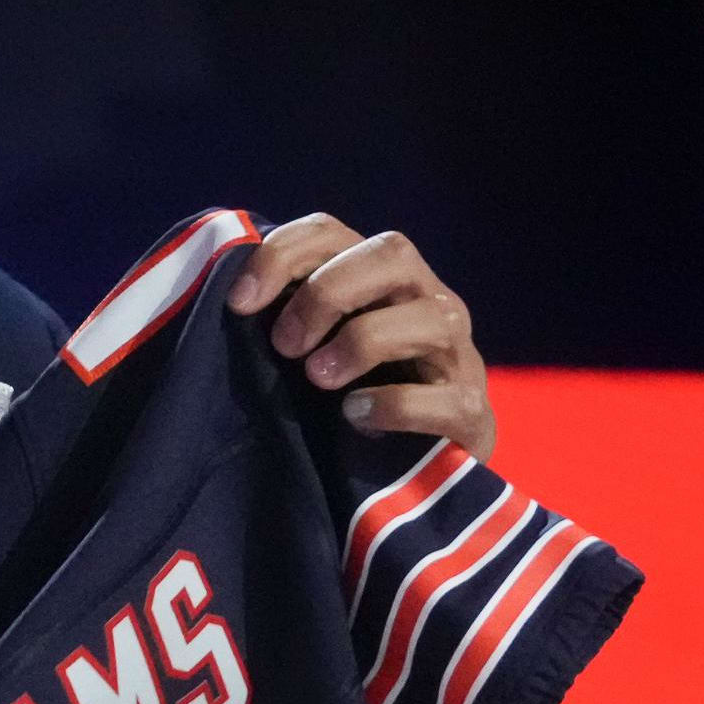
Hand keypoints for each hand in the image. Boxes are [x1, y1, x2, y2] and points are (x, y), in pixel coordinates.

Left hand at [224, 213, 495, 453]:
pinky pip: (444, 397)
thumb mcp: (315, 349)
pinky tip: (356, 418)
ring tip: (318, 379)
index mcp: (381, 279)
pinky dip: (393, 405)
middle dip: (328, 292)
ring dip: (362, 341)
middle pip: (391, 252)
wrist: (418, 471)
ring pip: (430, 317)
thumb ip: (286, 319)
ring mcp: (458, 354)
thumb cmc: (352, 397)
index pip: (331, 232)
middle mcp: (428, 301)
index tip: (239, 303)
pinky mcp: (471, 412)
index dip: (282, 254)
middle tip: (285, 345)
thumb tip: (232, 301)